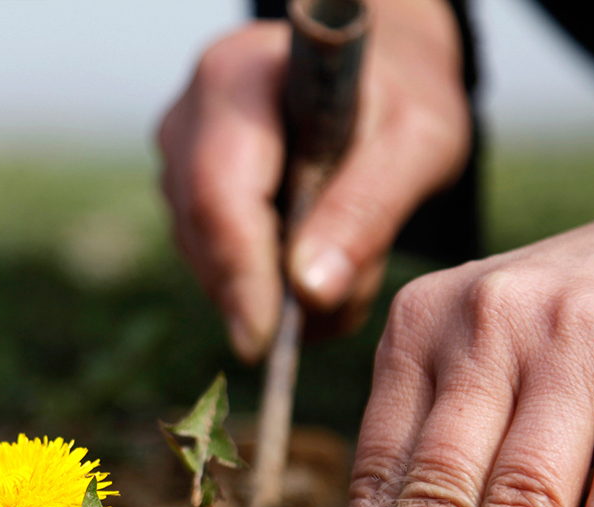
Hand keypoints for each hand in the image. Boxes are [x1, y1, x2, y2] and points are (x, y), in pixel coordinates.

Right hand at [156, 0, 470, 361]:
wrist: (374, 77)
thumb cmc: (402, 98)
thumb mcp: (416, 141)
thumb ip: (367, 209)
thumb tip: (308, 294)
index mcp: (236, 79)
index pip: (219, 194)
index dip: (240, 273)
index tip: (267, 342)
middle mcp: (187, 123)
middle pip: (207, 238)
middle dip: (271, 290)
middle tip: (351, 294)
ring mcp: (177, 166)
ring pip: (209, 264)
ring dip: (280, 292)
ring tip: (354, 257)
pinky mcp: (186, 205)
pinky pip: (217, 270)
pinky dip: (272, 289)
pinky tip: (323, 259)